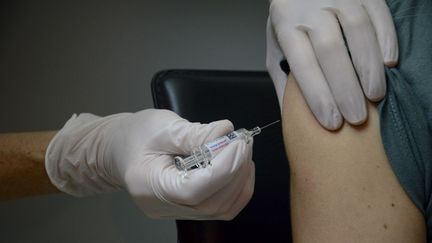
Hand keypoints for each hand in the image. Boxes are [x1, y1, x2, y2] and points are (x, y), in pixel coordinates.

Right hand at [45, 109, 254, 219]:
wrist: (119, 148)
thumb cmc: (134, 136)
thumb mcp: (162, 127)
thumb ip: (195, 133)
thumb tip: (226, 132)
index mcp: (150, 186)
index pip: (194, 189)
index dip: (223, 168)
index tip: (238, 144)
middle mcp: (164, 207)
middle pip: (211, 203)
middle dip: (235, 172)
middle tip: (244, 143)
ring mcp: (177, 211)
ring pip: (220, 209)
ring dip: (240, 180)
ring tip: (243, 151)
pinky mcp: (187, 207)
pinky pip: (219, 206)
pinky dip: (236, 188)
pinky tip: (239, 166)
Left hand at [267, 0, 397, 129]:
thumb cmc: (290, 22)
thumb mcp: (277, 48)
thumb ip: (284, 79)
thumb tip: (292, 117)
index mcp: (286, 25)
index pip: (303, 63)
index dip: (318, 95)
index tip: (332, 122)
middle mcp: (310, 10)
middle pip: (330, 49)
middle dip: (345, 88)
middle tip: (356, 118)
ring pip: (356, 30)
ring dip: (368, 66)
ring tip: (374, 96)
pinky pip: (378, 14)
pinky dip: (386, 38)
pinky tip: (388, 63)